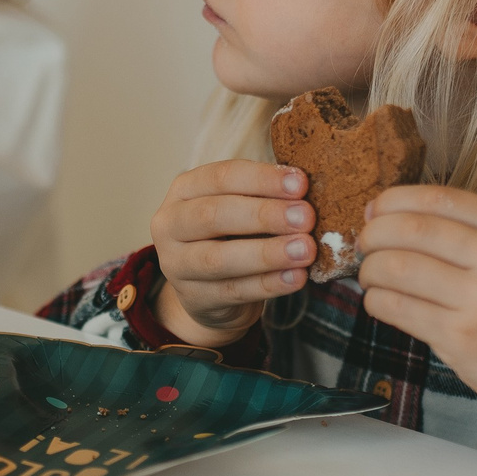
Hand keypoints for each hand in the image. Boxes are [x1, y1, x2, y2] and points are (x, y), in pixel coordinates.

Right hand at [149, 160, 315, 346]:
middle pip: (214, 215)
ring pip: (219, 259)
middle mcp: (170, 224)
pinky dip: (268, 284)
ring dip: (267, 253)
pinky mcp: (193, 298)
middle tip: (306, 217)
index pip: (220, 177)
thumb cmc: (231, 235)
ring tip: (306, 250)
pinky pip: (233, 291)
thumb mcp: (240, 207)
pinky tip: (297, 277)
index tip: (301, 183)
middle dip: (264, 215)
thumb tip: (306, 189)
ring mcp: (175, 265)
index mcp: (184, 190)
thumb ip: (264, 196)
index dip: (261, 179)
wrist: (209, 289)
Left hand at [357, 185, 476, 444]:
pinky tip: (380, 301)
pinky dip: (377, 301)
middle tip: (364, 244)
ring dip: (370, 270)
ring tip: (370, 276)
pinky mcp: (460, 335)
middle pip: (412, 229)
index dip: (395, 200)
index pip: (441, 199)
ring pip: (397, 267)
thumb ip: (468, 234)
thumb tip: (387, 213)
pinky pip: (397, 307)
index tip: (374, 208)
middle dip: (374, 234)